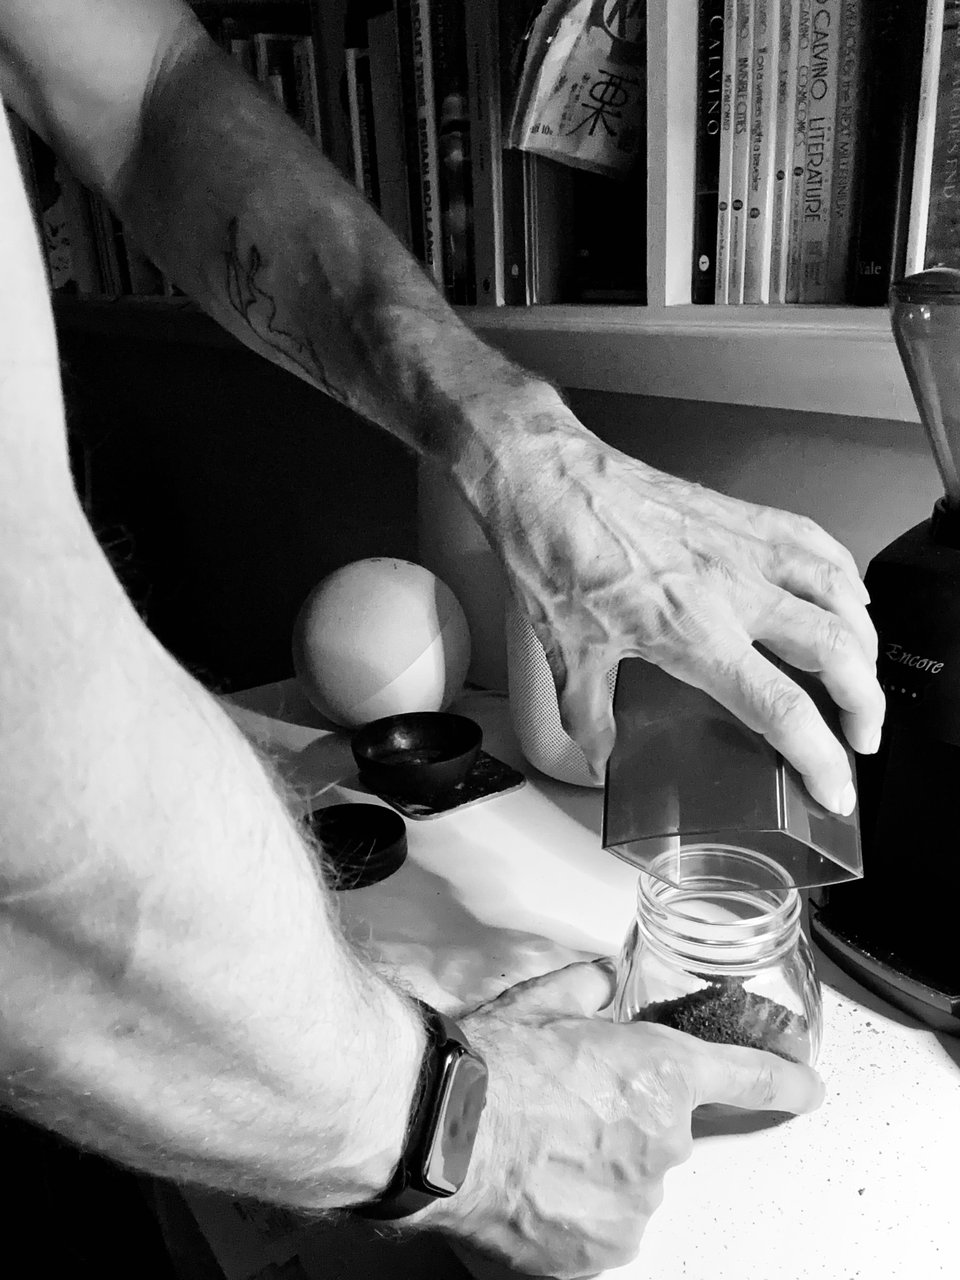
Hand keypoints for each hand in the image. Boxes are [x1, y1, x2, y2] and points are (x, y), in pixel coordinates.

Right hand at [425, 961, 823, 1279]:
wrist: (444, 1130)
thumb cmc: (490, 1066)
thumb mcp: (540, 1004)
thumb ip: (586, 992)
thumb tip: (600, 982)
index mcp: (660, 1072)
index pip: (745, 1077)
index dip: (782, 1080)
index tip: (807, 1088)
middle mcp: (663, 1144)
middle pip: (661, 1138)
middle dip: (621, 1125)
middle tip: (559, 1113)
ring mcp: (636, 1208)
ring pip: (627, 1189)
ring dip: (593, 1174)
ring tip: (532, 1153)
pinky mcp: (601, 1255)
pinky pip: (596, 1235)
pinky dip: (568, 1218)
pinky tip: (527, 1190)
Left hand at [472, 406, 883, 812]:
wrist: (549, 478)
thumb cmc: (556, 550)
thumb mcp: (567, 651)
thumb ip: (590, 715)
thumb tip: (599, 752)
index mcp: (694, 632)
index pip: (780, 708)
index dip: (819, 757)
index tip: (834, 786)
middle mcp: (733, 588)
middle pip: (837, 652)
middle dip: (866, 705)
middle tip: (862, 734)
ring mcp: (745, 546)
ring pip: (840, 593)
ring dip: (865, 642)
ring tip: (862, 674)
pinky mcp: (742, 513)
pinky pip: (816, 541)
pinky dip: (843, 574)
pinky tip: (844, 593)